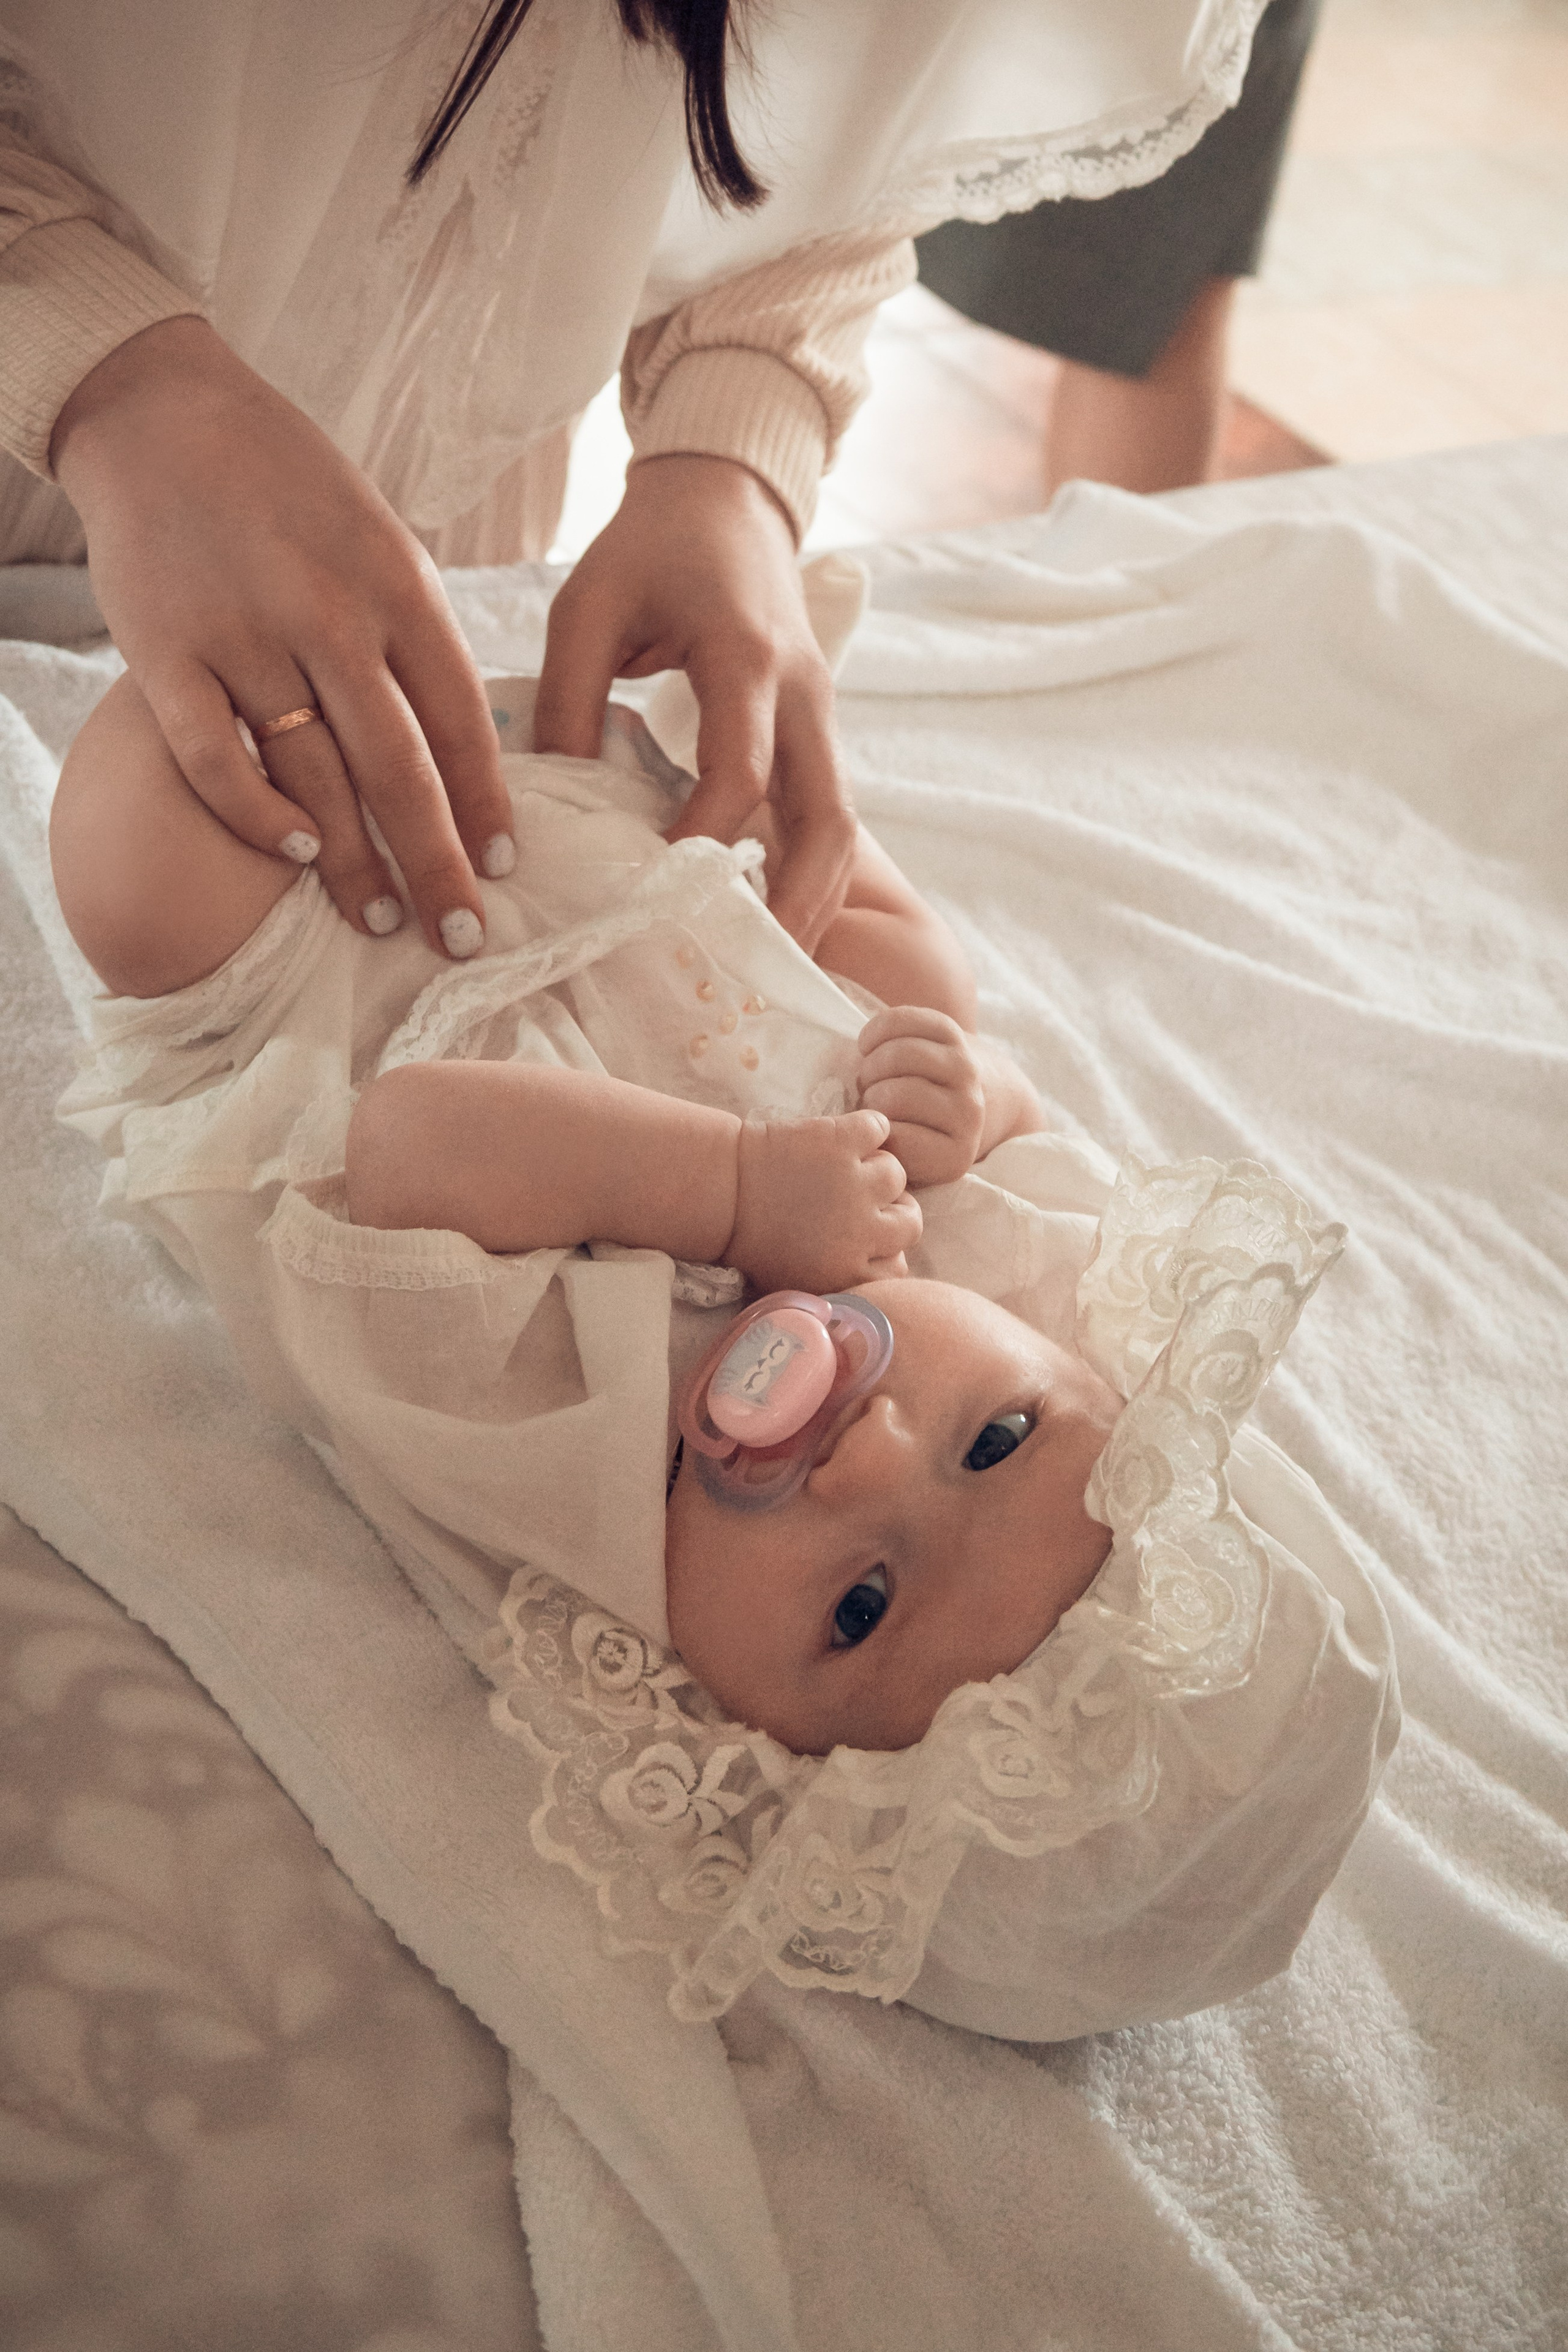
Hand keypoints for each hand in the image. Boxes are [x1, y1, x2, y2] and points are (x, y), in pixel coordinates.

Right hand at [52, 317, 513, 958]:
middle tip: (464, 936)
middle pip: (399, 770)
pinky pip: (217, 759)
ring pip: (314, 779)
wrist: (164, 414)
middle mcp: (328, 617)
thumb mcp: (380, 543)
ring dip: (355, 863)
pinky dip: (259, 816)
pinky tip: (297, 856)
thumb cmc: (290, 490)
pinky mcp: (166, 652)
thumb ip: (415, 639)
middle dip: (437, 864)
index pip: (461, 722)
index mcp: (398, 588)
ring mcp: (245, 637)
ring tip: (383, 920)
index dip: (487, 804)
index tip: (506, 868)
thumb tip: (465, 748)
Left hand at [532, 454, 856, 951]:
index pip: (740, 770)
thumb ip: (567, 700)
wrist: (727, 497)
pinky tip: (766, 917)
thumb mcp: (586, 606)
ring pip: (841, 828)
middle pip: (828, 820)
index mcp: (746, 656)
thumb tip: (552, 812)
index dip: (706, 840)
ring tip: (768, 964)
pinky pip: (826, 814)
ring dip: (814, 899)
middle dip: (796, 902)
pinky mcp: (816, 731)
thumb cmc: (650, 548)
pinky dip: (805, 871)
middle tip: (752, 969)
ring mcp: (821, 715)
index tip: (662, 895)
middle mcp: (803, 693)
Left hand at [727, 1110, 919, 1292]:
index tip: (868, 1237)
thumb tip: (874, 1277)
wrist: (718, 1192)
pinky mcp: (842, 1141)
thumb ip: (840, 1282)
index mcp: (849, 1272)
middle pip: (910, 1224)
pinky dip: (867, 1127)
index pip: (900, 1270)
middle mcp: (861, 1232)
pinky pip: (878, 1128)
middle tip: (865, 1200)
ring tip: (846, 1168)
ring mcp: (855, 1184)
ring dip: (875, 1169)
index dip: (886, 1251)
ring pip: (896, 1174)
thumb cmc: (751, 1241)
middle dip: (891, 1213)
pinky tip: (846, 1137)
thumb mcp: (795, 1282)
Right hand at [855, 1007, 986, 1187]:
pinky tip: (868, 1044)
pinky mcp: (956, 1036)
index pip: (895, 1141)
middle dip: (868, 1094)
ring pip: (901, 1055)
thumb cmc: (908, 1135)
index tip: (867, 1128)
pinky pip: (906, 1021)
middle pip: (896, 1096)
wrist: (954, 1101)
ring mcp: (966, 1073)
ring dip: (871, 1063)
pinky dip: (877, 1030)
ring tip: (869, 1075)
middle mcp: (969, 1115)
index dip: (869, 1132)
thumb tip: (843, 1140)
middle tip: (865, 1098)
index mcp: (951, 1157)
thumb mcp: (894, 1160)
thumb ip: (876, 1156)